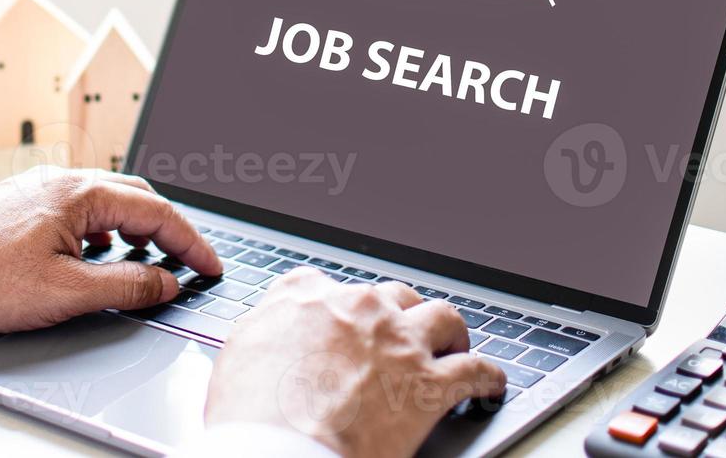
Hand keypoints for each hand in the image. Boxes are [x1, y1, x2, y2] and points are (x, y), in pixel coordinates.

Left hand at [0, 167, 222, 331]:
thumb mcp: (66, 293)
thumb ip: (126, 286)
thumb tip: (166, 282)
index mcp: (78, 193)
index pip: (156, 211)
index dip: (190, 242)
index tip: (211, 267)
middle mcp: (60, 181)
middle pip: (135, 197)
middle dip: (168, 228)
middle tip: (188, 262)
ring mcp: (37, 190)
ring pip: (104, 202)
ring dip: (134, 228)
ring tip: (148, 262)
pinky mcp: (19, 206)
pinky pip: (77, 209)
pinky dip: (103, 230)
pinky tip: (95, 256)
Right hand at [206, 271, 506, 457]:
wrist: (280, 448)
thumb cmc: (251, 414)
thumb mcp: (236, 356)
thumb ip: (261, 333)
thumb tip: (266, 337)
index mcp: (304, 299)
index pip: (322, 284)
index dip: (336, 304)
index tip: (341, 318)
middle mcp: (356, 309)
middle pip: (390, 295)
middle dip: (397, 314)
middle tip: (400, 335)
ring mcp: (398, 342)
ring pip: (441, 317)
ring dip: (449, 332)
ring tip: (452, 345)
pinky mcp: (430, 383)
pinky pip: (475, 370)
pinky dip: (487, 377)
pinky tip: (489, 385)